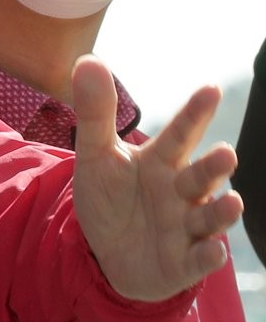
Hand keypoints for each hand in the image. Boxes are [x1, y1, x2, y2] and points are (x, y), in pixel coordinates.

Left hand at [71, 54, 242, 300]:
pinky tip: (212, 250)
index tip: (210, 88)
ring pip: (208, 217)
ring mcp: (185, 228)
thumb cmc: (110, 196)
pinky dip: (207, 256)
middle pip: (200, 176)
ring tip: (232, 201)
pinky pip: (198, 260)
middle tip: (225, 152)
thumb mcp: (96, 154)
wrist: (104, 251)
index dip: (194, 113)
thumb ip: (95, 112)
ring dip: (221, 211)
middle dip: (214, 166)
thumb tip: (88, 58)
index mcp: (160, 161)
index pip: (179, 133)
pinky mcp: (182, 263)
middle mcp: (180, 191)